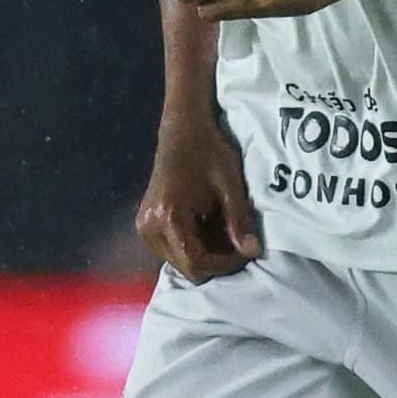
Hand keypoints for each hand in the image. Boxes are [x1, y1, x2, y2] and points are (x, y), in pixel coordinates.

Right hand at [136, 112, 265, 280]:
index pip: (196, 263)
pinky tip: (207, 226)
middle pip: (186, 268)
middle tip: (237, 240)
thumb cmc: (208, 151)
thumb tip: (252, 252)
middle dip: (216, 261)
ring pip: (180, 262)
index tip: (245, 251)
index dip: (224, 264)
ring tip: (222, 229)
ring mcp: (144, 228)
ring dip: (205, 254)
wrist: (182, 129)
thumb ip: (239, 221)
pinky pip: (173, 250)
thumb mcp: (230, 185)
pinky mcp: (146, 226)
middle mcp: (149, 228)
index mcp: (167, 217)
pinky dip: (193, 246)